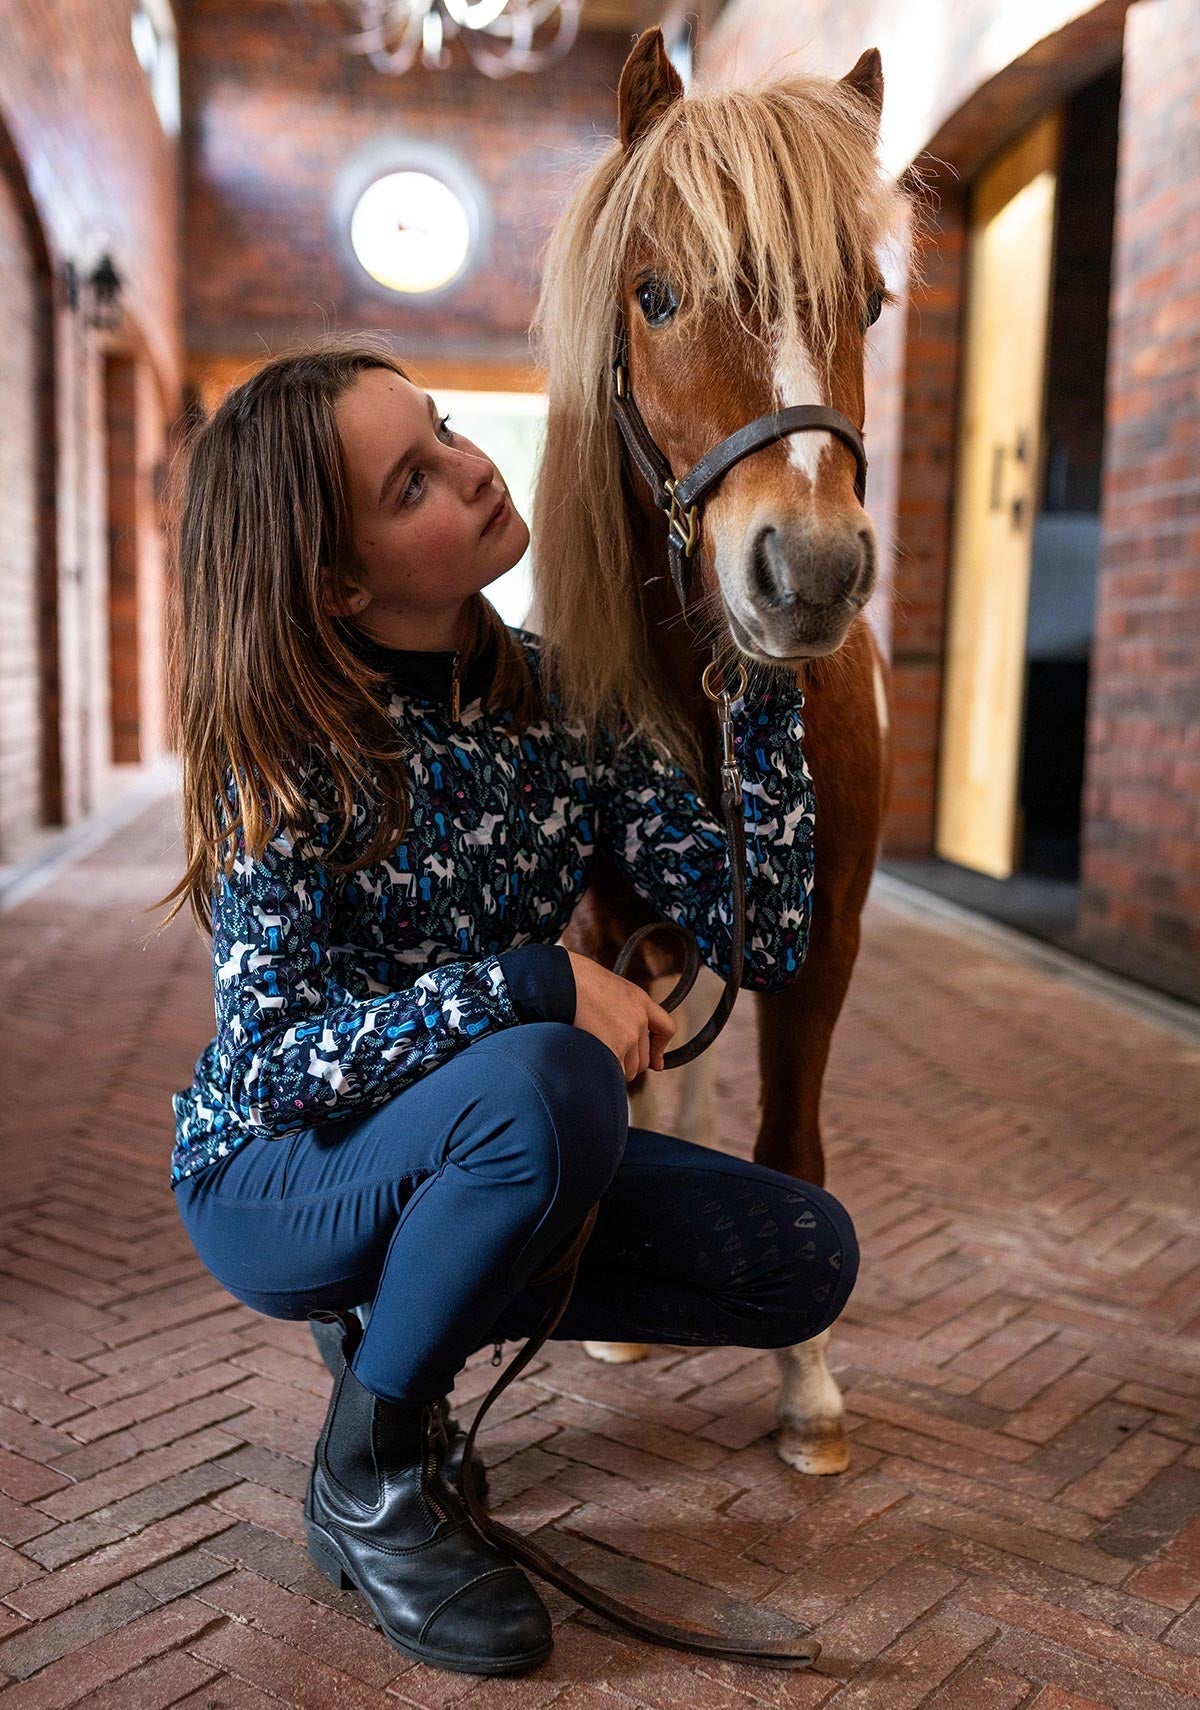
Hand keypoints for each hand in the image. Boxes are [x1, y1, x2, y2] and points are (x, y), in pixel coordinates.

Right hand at [565, 951, 675, 1081]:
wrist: (561, 980)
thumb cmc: (575, 982)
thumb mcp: (608, 988)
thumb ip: (623, 1010)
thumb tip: (625, 1041)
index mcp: (640, 1000)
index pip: (665, 1028)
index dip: (659, 1048)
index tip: (656, 1062)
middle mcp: (638, 1019)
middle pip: (643, 1059)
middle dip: (627, 1063)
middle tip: (604, 1056)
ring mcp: (627, 1036)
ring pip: (628, 1070)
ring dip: (614, 1070)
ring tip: (593, 1055)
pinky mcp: (612, 1049)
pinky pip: (615, 1074)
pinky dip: (605, 1076)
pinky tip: (591, 1064)